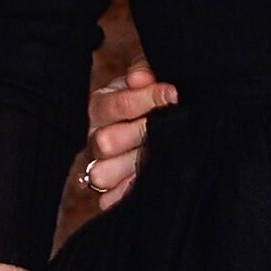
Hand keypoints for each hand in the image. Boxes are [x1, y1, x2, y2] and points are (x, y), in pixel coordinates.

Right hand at [83, 56, 175, 208]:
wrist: (171, 121)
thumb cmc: (158, 96)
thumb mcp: (152, 76)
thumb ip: (146, 71)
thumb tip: (141, 78)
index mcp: (103, 105)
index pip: (117, 103)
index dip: (146, 98)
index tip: (173, 94)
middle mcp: (97, 136)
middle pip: (105, 141)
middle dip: (139, 134)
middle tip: (166, 130)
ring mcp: (102, 165)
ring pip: (102, 173)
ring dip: (131, 167)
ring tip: (158, 158)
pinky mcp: (111, 190)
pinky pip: (108, 199)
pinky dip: (124, 196)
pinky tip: (145, 188)